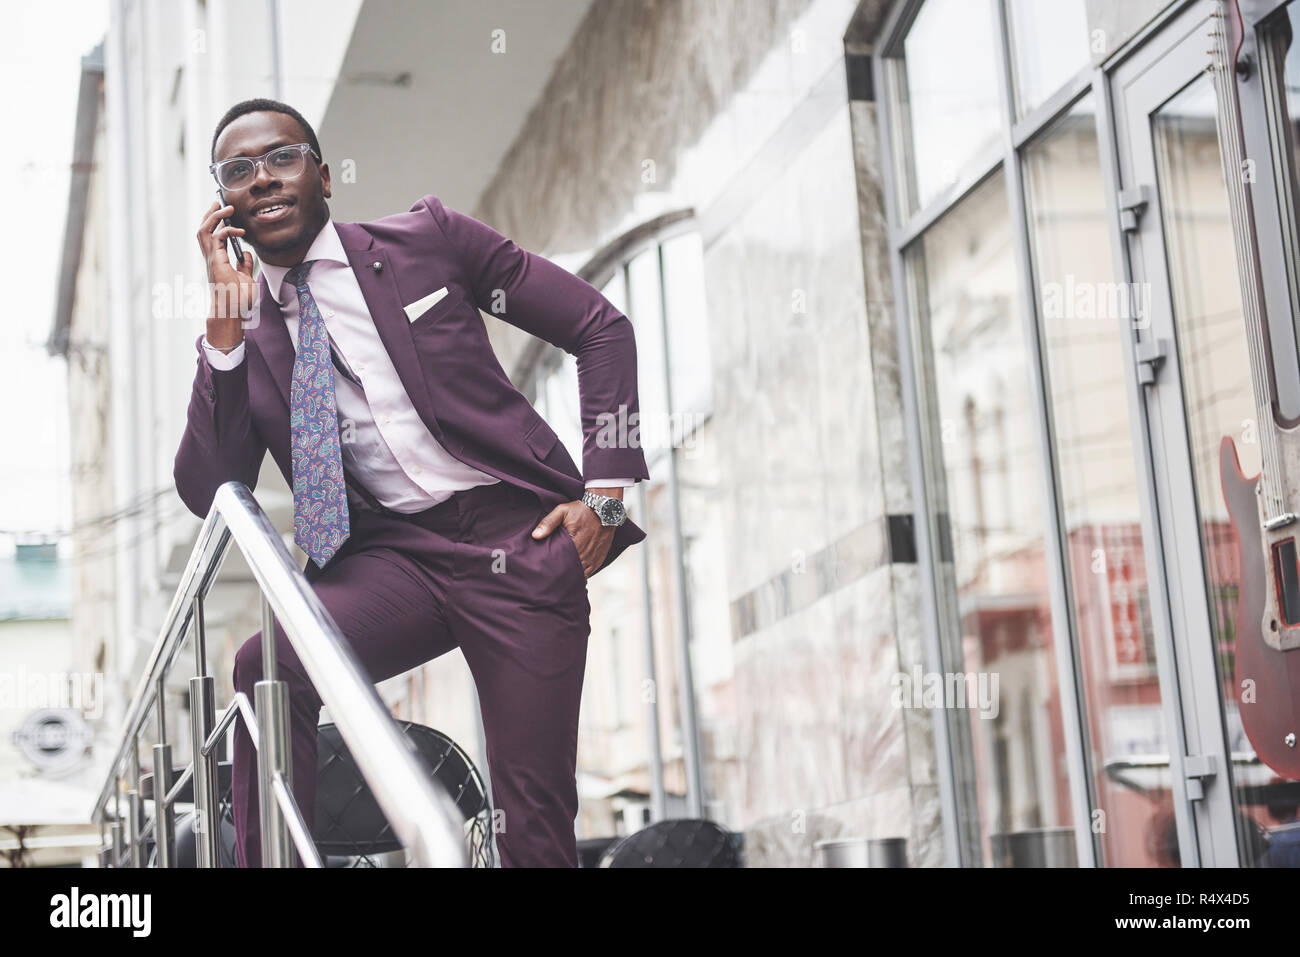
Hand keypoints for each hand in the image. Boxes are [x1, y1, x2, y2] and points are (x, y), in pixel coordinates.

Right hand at [197, 201, 256, 337]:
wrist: (233, 312)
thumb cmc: (238, 300)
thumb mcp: (246, 278)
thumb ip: (244, 265)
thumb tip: (247, 254)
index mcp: (216, 260)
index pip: (211, 236)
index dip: (215, 222)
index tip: (224, 213)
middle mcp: (211, 258)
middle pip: (203, 229)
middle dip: (210, 214)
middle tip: (218, 202)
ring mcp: (211, 259)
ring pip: (204, 231)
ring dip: (214, 217)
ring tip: (226, 208)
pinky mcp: (216, 262)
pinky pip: (217, 239)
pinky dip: (226, 230)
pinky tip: (238, 231)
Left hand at [532, 500, 615, 578]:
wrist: (605, 509)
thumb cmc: (582, 510)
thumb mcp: (562, 511)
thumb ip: (548, 523)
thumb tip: (535, 536)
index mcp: (574, 543)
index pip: (561, 563)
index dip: (554, 569)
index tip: (547, 571)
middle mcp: (585, 553)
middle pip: (571, 571)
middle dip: (562, 575)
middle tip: (552, 578)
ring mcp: (593, 557)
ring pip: (581, 574)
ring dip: (573, 576)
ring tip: (562, 579)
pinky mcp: (599, 558)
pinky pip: (590, 572)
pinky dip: (582, 574)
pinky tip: (575, 575)